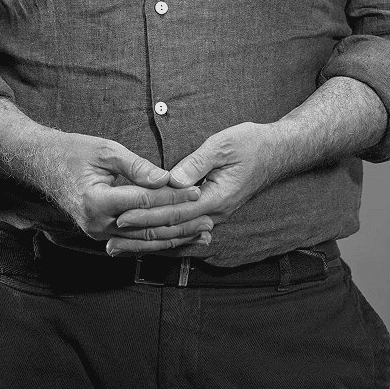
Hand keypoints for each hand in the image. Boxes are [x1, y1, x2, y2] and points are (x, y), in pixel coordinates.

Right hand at [0, 100, 213, 256]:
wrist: (43, 165)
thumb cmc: (73, 152)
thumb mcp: (105, 150)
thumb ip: (136, 166)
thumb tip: (165, 179)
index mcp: (97, 201)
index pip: (145, 203)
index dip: (173, 197)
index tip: (197, 191)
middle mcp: (98, 224)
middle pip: (148, 228)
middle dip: (180, 224)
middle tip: (208, 219)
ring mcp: (98, 233)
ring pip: (143, 242)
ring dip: (174, 239)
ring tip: (201, 234)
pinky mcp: (102, 234)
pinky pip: (135, 242)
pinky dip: (158, 242)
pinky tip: (178, 240)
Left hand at [113, 123, 271, 237]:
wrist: (277, 151)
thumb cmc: (250, 143)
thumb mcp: (223, 145)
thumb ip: (197, 163)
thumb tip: (172, 179)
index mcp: (215, 198)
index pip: (174, 212)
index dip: (146, 215)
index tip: (121, 216)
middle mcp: (215, 212)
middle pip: (172, 228)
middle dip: (141, 233)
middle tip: (112, 238)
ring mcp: (215, 213)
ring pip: (178, 232)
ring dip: (150, 238)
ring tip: (123, 244)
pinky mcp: (212, 209)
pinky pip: (185, 226)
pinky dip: (165, 233)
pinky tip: (149, 238)